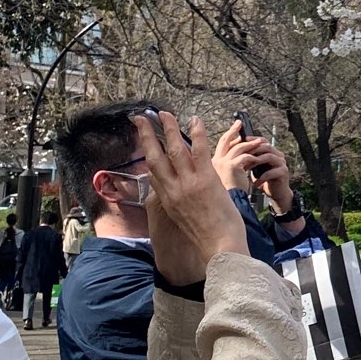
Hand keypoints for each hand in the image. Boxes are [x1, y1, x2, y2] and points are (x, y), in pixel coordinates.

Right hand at [135, 114, 249, 285]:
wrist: (219, 245)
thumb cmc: (206, 235)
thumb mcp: (182, 218)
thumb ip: (176, 202)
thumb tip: (171, 193)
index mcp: (166, 200)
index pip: (152, 172)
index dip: (148, 154)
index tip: (145, 140)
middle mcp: (172, 190)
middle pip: (153, 157)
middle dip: (146, 135)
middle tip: (141, 119)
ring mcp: (187, 183)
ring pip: (174, 150)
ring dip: (168, 129)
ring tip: (164, 114)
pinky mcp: (205, 179)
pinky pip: (198, 151)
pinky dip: (196, 133)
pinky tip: (193, 120)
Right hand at [212, 122, 267, 191]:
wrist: (229, 204)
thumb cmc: (230, 193)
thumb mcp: (228, 175)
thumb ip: (232, 163)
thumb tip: (243, 152)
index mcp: (211, 163)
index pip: (219, 144)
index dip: (228, 135)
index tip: (234, 128)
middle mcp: (214, 161)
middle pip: (224, 140)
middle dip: (233, 130)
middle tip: (240, 123)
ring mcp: (221, 163)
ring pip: (238, 147)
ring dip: (251, 144)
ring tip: (260, 142)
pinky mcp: (231, 166)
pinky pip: (245, 156)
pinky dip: (254, 156)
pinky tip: (259, 158)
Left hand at [248, 142, 294, 212]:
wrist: (276, 193)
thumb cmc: (264, 180)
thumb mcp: (256, 167)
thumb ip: (250, 159)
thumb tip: (235, 153)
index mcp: (272, 152)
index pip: (263, 141)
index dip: (253, 139)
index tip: (242, 141)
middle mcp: (279, 155)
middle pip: (267, 146)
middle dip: (253, 150)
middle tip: (242, 155)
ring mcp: (282, 163)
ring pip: (270, 157)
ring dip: (256, 161)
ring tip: (246, 168)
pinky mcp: (284, 173)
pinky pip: (271, 172)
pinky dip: (261, 178)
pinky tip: (254, 184)